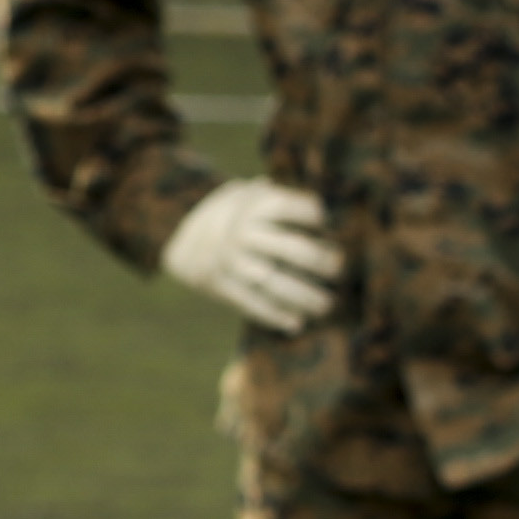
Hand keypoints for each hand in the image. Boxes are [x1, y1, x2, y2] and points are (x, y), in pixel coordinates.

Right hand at [161, 179, 342, 331]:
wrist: (180, 245)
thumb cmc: (227, 219)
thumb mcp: (241, 196)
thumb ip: (272, 196)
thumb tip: (318, 200)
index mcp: (249, 206)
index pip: (291, 207)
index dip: (314, 214)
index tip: (326, 222)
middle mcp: (241, 233)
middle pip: (295, 248)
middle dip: (323, 261)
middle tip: (338, 268)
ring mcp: (229, 261)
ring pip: (277, 283)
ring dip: (307, 297)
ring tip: (326, 305)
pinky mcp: (219, 286)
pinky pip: (252, 304)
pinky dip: (275, 316)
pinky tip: (296, 323)